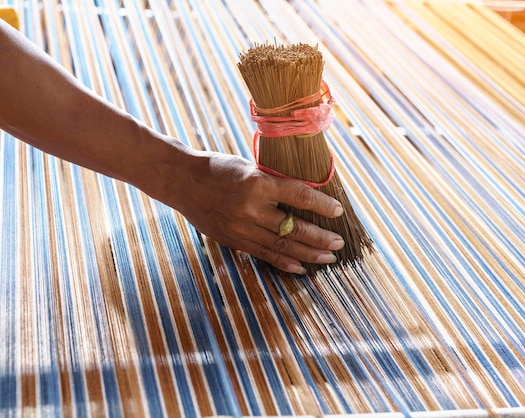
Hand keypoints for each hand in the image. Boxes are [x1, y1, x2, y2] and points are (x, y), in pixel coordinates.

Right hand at [162, 148, 344, 273]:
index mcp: (258, 183)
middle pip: (294, 228)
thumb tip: (306, 196)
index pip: (299, 195)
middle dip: (320, 237)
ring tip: (328, 257)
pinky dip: (285, 262)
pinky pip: (264, 254)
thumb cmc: (219, 168)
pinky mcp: (233, 240)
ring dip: (309, 253)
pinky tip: (301, 267)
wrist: (182, 181)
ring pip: (282, 245)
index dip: (322, 204)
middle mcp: (251, 207)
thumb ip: (274, 183)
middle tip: (339, 242)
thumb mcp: (249, 167)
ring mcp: (241, 227)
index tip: (338, 210)